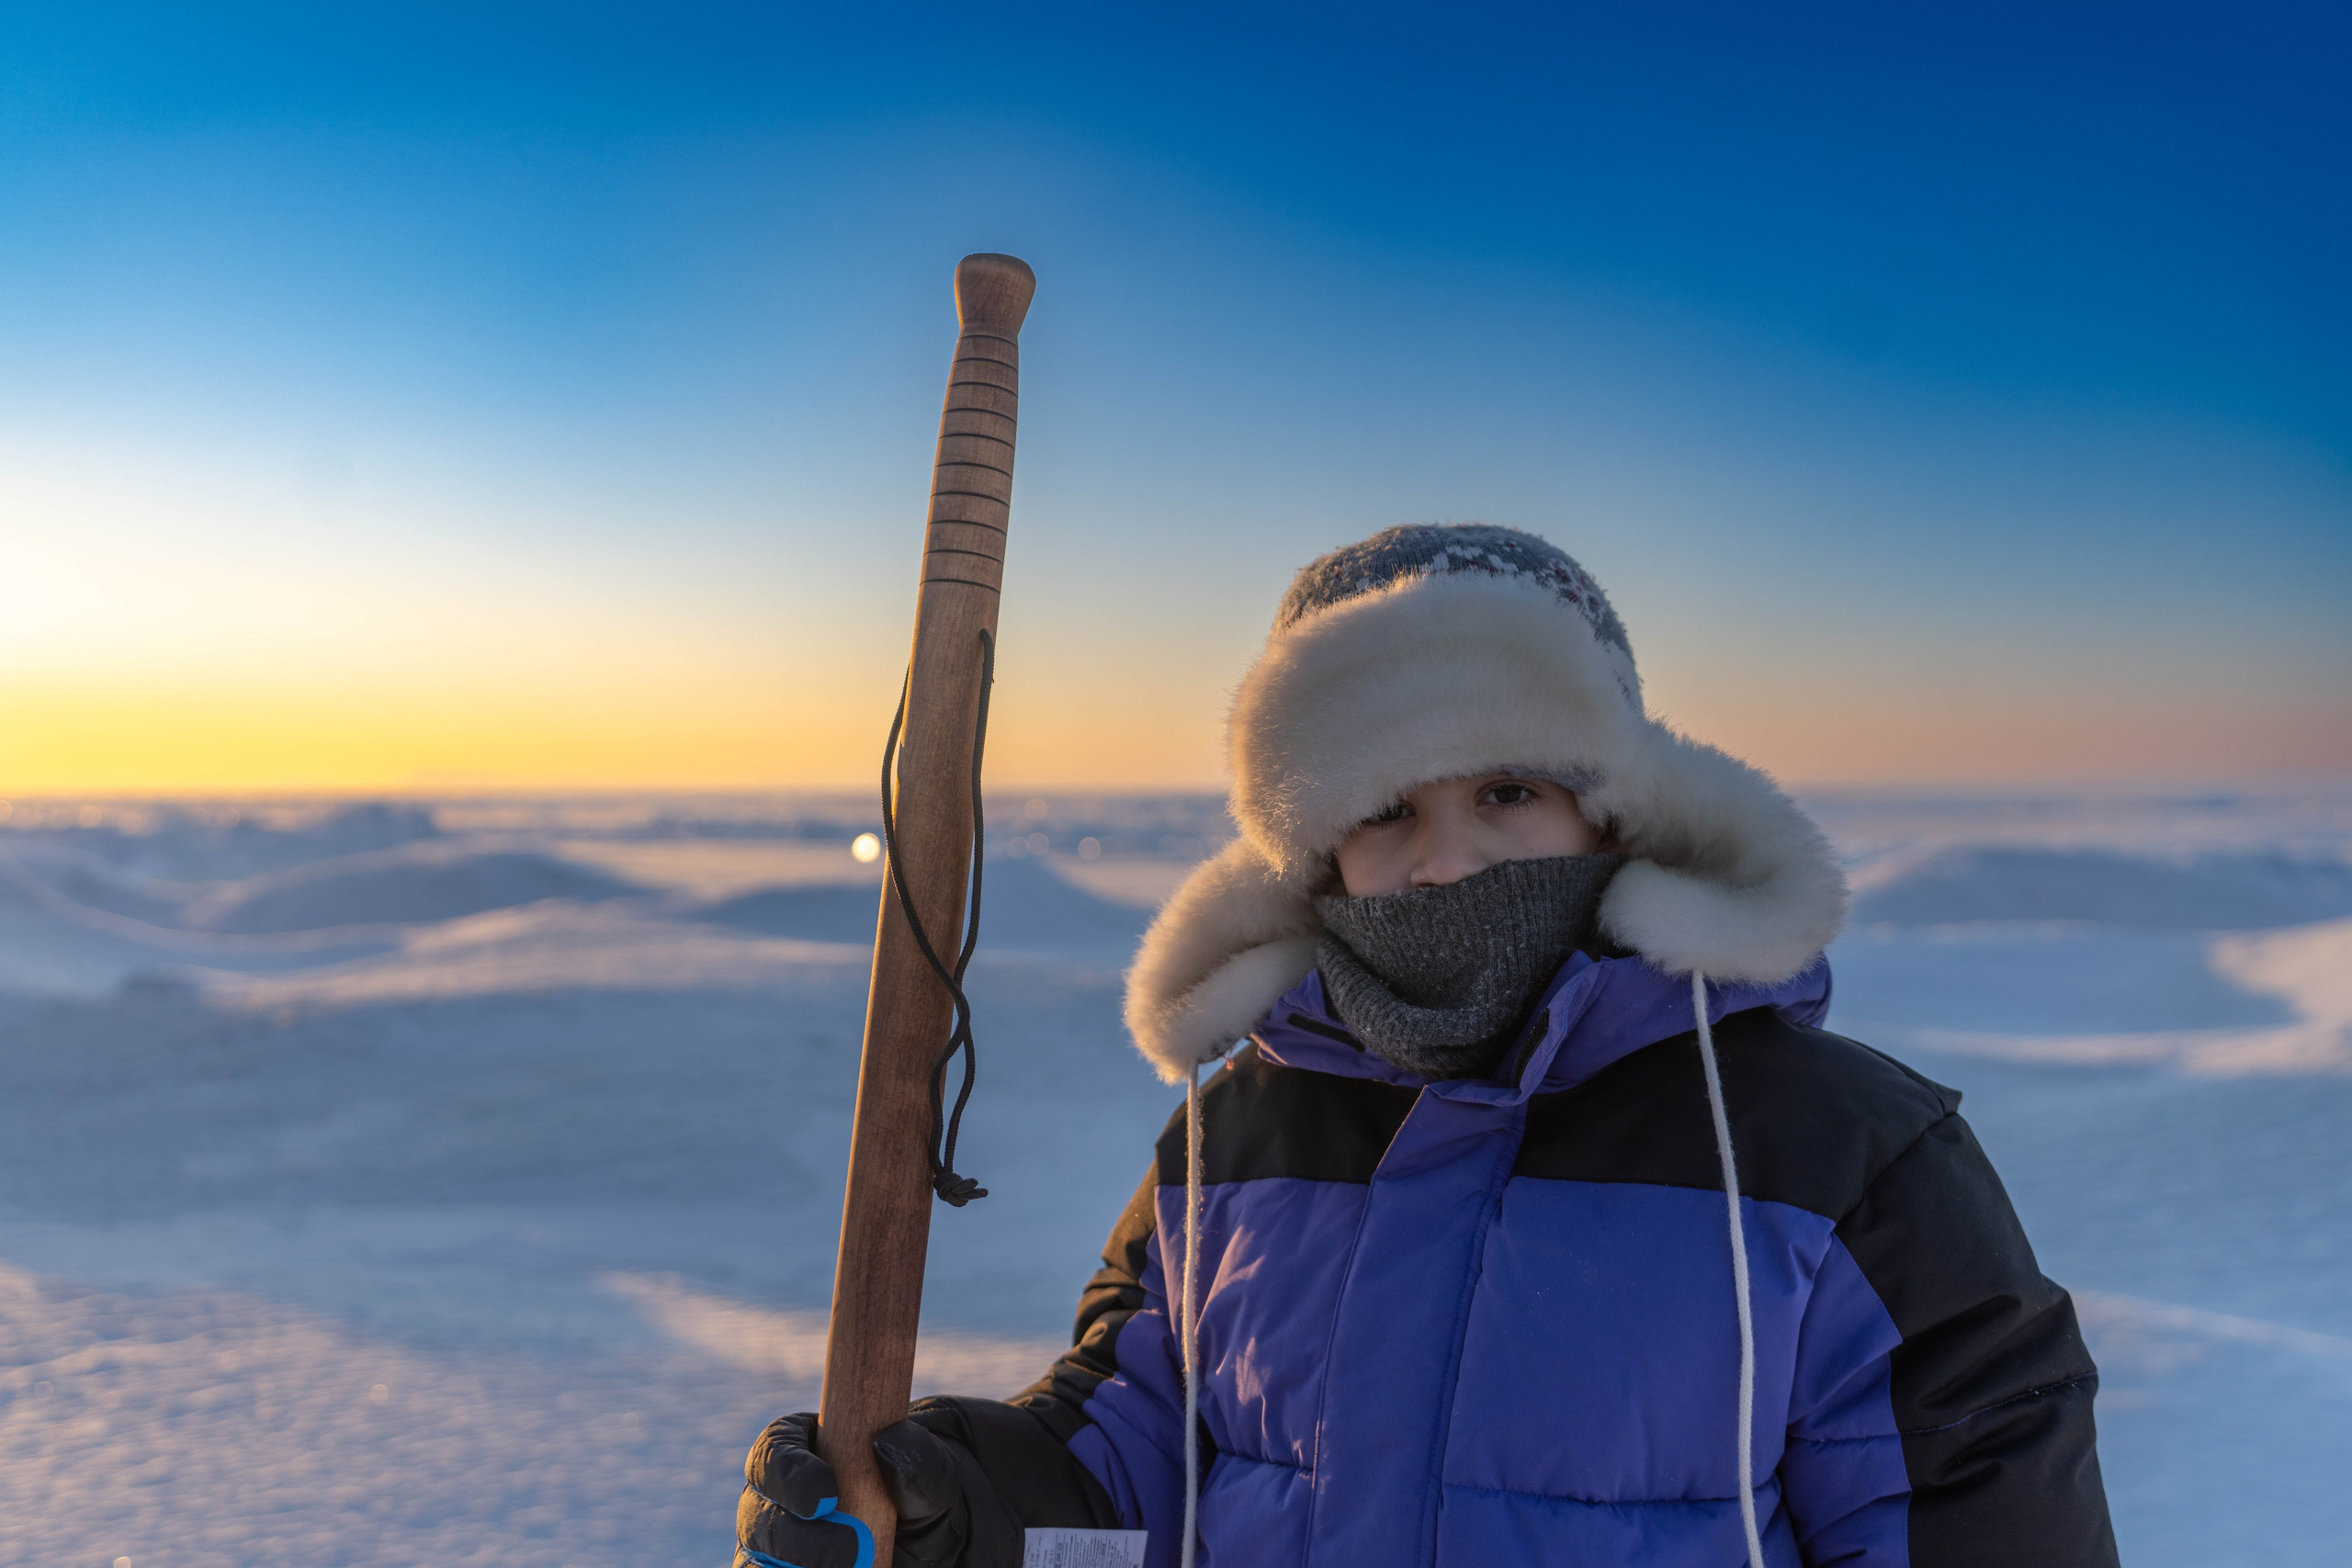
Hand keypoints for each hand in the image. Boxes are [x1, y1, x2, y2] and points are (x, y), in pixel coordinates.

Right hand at [736, 1406, 1024, 1567]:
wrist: (985, 1532)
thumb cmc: (957, 1488)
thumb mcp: (949, 1472)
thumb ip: (920, 1459)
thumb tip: (887, 1444)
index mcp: (812, 1455)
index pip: (772, 1454)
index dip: (786, 1473)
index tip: (825, 1495)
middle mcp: (792, 1509)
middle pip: (758, 1523)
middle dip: (792, 1542)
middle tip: (849, 1553)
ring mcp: (797, 1555)